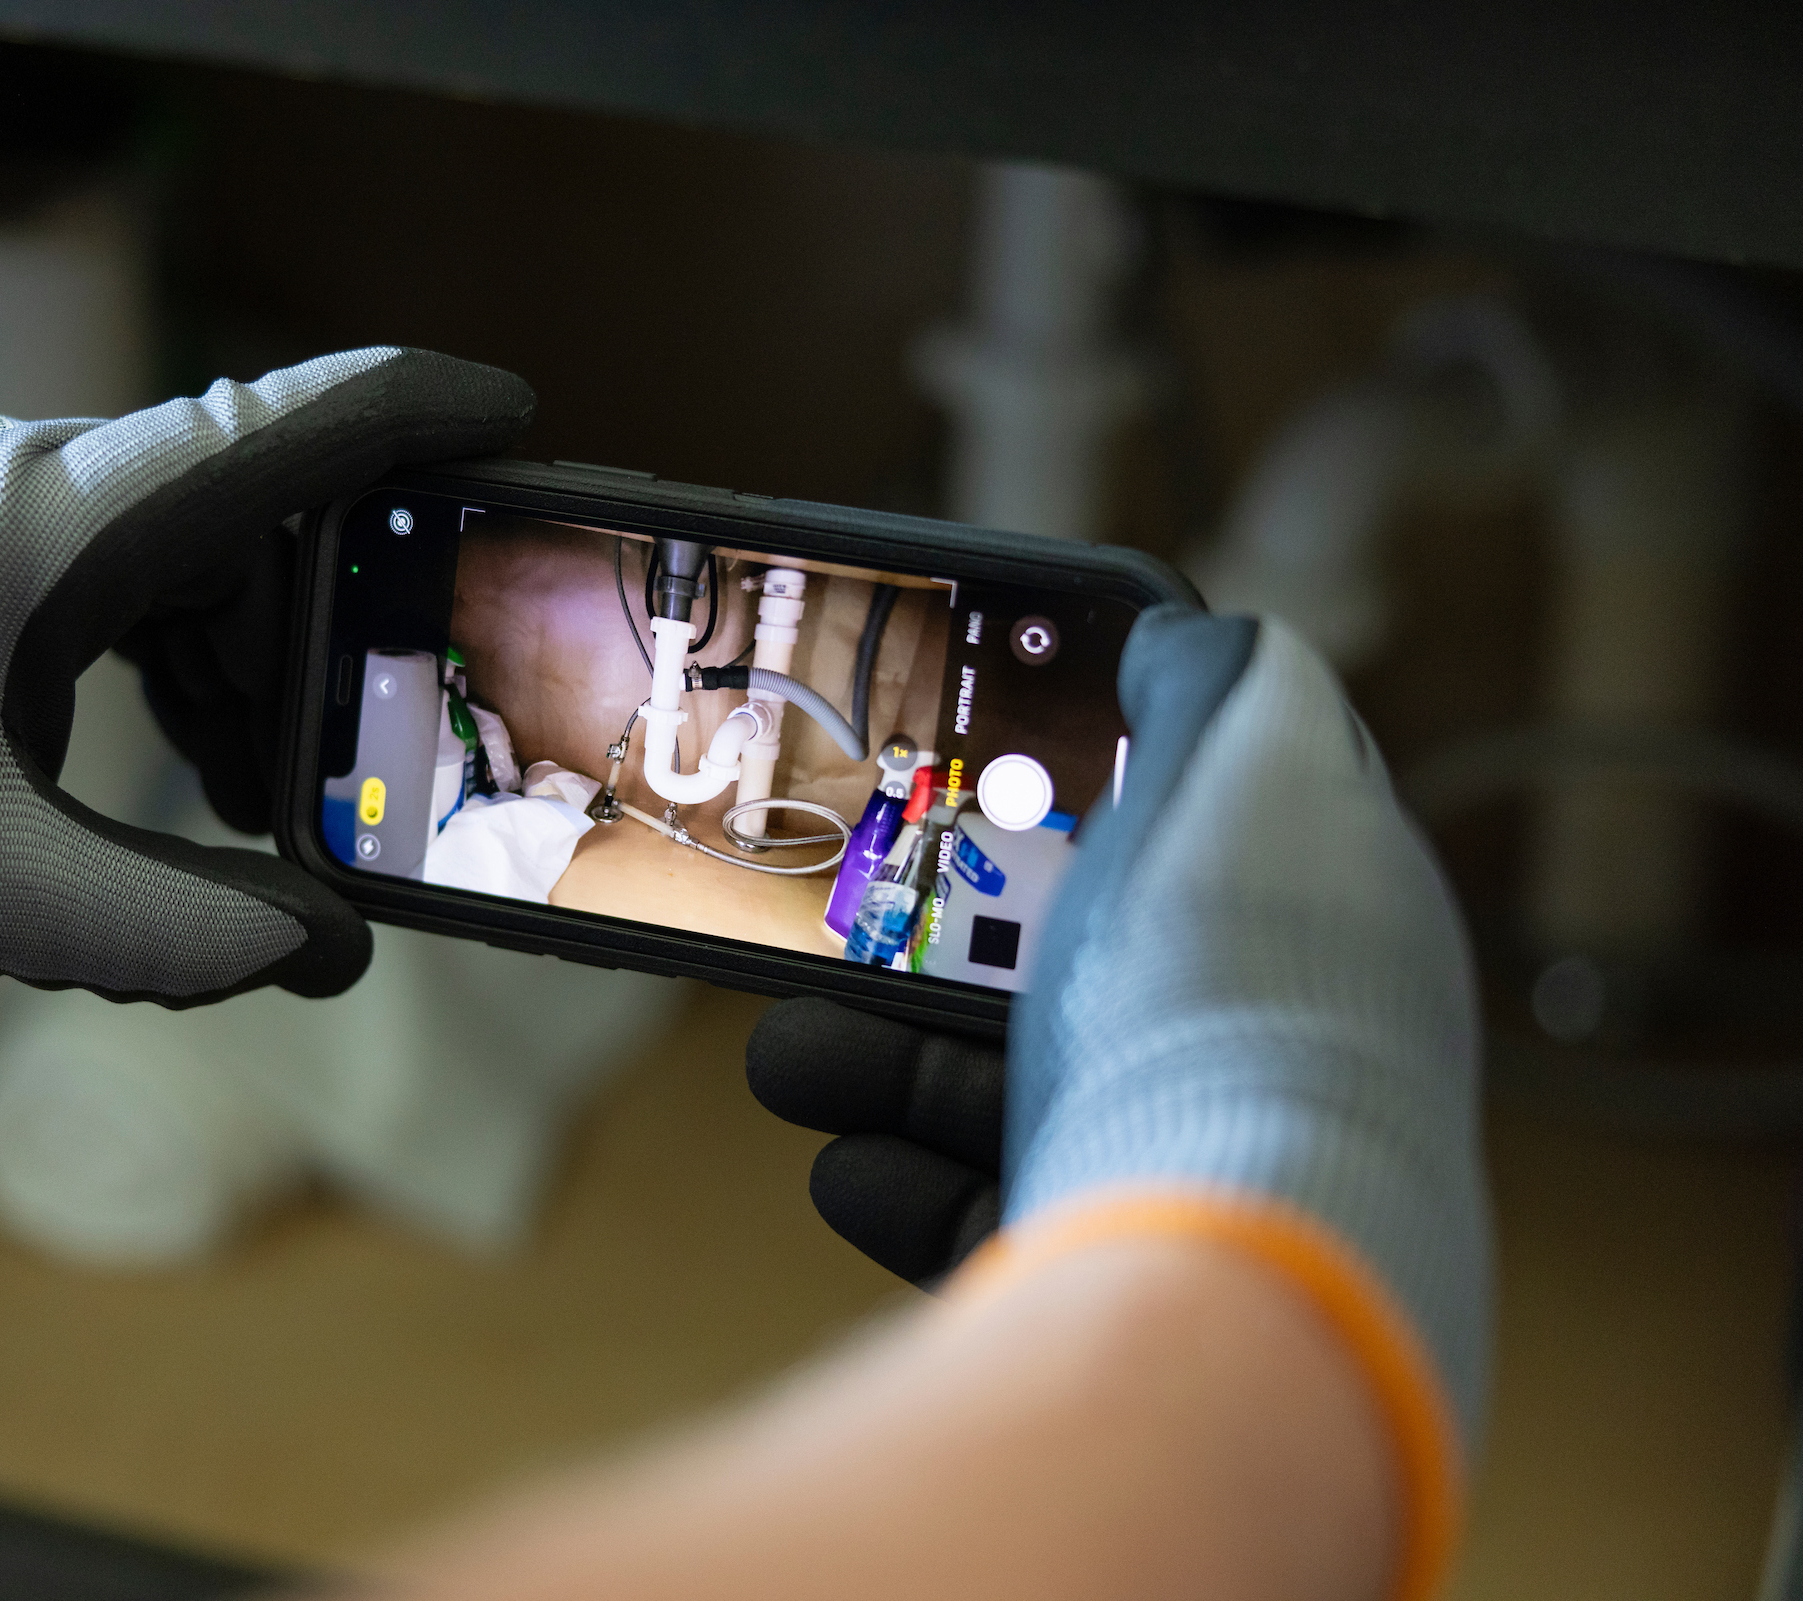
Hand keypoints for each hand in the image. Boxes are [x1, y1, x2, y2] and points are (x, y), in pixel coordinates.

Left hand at [0, 348, 532, 1005]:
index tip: (514, 421)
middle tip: (378, 735)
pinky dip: (168, 660)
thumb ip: (175, 929)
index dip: (408, 419)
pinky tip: (177, 761)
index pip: (265, 435)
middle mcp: (5, 484)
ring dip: (238, 663)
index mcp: (31, 530)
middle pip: (237, 512)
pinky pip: (105, 575)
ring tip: (257, 792)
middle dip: (320, 626)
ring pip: (175, 551)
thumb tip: (325, 952)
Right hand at [751, 607, 1488, 1471]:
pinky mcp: (1114, 1276)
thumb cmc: (1241, 1009)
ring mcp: (1188, 1169)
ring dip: (878, 1062)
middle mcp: (1255, 1042)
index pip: (1189, 823)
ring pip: (1004, 1093)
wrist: (1237, 1285)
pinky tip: (846, 1163)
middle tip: (818, 917)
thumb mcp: (1249, 776)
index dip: (1075, 780)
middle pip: (1062, 964)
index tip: (955, 760)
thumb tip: (1179, 634)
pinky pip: (983, 1213)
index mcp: (1306, 916)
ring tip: (789, 1055)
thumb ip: (1218, 684)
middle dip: (924, 937)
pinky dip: (901, 1178)